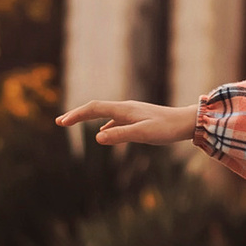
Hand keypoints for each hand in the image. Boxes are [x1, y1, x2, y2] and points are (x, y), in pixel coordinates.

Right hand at [55, 97, 199, 147]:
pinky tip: (104, 134)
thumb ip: (120, 135)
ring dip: (88, 119)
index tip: (60, 123)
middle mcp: (125, 108)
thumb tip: (97, 137)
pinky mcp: (138, 119)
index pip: (94, 109)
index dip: (76, 115)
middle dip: (77, 115)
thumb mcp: (143, 134)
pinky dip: (103, 125)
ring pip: (104, 114)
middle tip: (59, 122)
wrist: (186, 122)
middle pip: (95, 108)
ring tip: (74, 124)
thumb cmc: (166, 128)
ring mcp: (131, 113)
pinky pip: (114, 120)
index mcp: (124, 110)